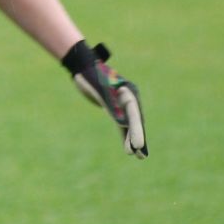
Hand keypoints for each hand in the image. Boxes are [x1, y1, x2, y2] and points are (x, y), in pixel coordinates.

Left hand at [61, 41, 147, 157]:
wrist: (83, 66)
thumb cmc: (90, 75)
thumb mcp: (98, 88)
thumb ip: (110, 104)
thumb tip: (122, 124)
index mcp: (128, 91)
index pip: (134, 113)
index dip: (136, 130)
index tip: (138, 145)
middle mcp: (129, 97)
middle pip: (135, 120)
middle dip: (137, 137)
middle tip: (140, 155)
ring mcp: (123, 103)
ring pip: (130, 124)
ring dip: (133, 139)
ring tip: (139, 157)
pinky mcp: (115, 108)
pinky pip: (122, 124)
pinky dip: (125, 135)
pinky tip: (129, 148)